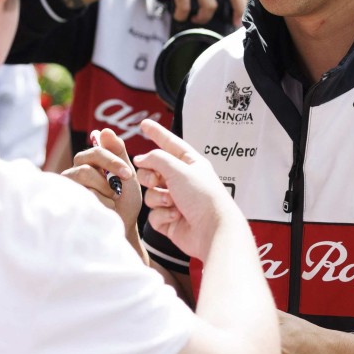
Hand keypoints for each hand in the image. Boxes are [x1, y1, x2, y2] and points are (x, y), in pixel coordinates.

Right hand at [61, 128, 140, 237]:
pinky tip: (101, 211)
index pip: (96, 151)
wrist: (121, 229)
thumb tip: (105, 129)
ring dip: (102, 193)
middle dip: (106, 179)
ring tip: (110, 203)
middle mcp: (75, 171)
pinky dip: (97, 204)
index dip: (112, 161)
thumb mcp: (127, 176)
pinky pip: (79, 196)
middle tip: (118, 191)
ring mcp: (68, 187)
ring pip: (81, 179)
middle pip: (85, 166)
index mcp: (91, 162)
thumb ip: (118, 153)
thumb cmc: (124, 203)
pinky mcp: (63, 201)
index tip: (128, 174)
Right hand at [122, 0, 249, 25]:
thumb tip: (237, 8)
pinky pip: (187, 6)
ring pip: (211, 4)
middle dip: (239, 11)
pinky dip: (183, 15)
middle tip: (233, 24)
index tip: (242, 18)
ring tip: (196, 18)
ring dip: (204, 18)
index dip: (247, 2)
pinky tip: (179, 15)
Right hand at [133, 119, 236, 260]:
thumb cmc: (203, 197)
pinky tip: (176, 217)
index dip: (157, 133)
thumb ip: (156, 159)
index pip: (170, 143)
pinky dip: (162, 215)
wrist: (212, 230)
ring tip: (173, 202)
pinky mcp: (169, 220)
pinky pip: (153, 214)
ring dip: (158, 198)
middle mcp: (182, 181)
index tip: (144, 124)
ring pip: (150, 193)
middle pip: (152, 170)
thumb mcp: (179, 169)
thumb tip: (140, 159)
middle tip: (155, 179)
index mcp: (189, 164)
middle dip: (150, 176)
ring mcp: (175, 201)